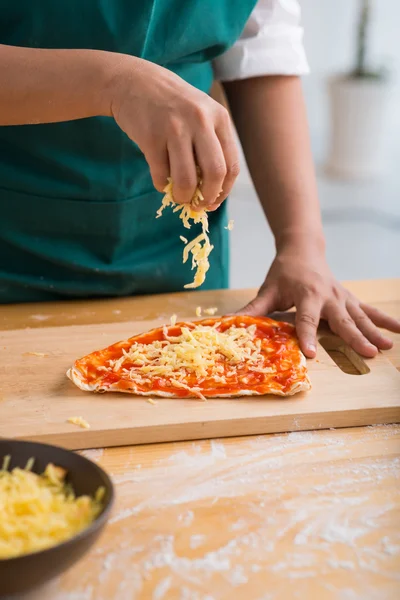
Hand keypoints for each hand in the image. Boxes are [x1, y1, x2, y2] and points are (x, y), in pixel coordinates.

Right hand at [108, 56, 238, 208]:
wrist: (133, 82)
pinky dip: (161, 185)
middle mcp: (200, 121)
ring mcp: (174, 128)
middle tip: (198, 205)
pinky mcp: (150, 137)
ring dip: (183, 197)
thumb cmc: (172, 105)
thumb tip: (213, 194)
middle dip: (207, 197)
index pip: (231, 165)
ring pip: (186, 180)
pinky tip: (161, 181)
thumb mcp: (200, 115)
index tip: (214, 201)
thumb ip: (211, 147)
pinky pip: (160, 175)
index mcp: (219, 117)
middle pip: (214, 174)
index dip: (224, 191)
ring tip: (179, 197)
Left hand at [240, 244, 399, 357]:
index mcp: (306, 294)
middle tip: (367, 353)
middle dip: (355, 337)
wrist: (303, 249)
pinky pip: (369, 311)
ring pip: (360, 317)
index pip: (306, 319)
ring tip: (386, 347)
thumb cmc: (283, 272)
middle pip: (342, 320)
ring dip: (374, 332)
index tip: (311, 354)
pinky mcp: (350, 299)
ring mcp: (342, 297)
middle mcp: (328, 296)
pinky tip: (398, 331)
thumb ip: (253, 309)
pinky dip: (384, 320)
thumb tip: (229, 323)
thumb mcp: (267, 289)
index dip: (306, 336)